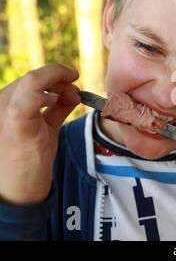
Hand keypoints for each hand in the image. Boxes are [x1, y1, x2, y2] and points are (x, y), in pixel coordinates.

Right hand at [0, 64, 80, 204]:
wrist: (19, 190)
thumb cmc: (29, 160)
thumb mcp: (44, 128)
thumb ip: (55, 109)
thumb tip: (73, 93)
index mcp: (5, 103)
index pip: (31, 79)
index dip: (55, 75)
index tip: (73, 77)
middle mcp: (0, 103)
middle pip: (34, 77)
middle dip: (61, 79)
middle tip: (77, 92)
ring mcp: (5, 112)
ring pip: (33, 80)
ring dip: (59, 83)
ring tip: (74, 96)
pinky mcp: (16, 123)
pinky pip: (32, 97)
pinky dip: (50, 94)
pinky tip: (60, 102)